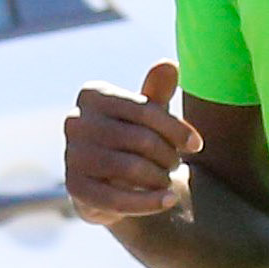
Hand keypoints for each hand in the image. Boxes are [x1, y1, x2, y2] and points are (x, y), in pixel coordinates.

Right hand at [65, 62, 202, 223]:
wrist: (113, 180)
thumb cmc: (135, 138)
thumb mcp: (149, 114)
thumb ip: (158, 92)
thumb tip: (170, 65)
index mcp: (92, 94)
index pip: (144, 110)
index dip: (176, 129)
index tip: (197, 145)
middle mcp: (75, 121)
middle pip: (140, 139)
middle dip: (168, 155)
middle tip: (176, 165)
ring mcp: (72, 155)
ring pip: (130, 168)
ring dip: (160, 178)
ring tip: (168, 180)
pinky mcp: (74, 188)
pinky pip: (117, 199)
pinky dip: (149, 203)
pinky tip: (168, 200)